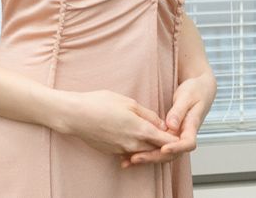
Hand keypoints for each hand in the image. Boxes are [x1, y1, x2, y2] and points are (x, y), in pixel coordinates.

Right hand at [54, 89, 176, 156]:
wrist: (75, 116)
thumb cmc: (100, 104)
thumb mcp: (129, 103)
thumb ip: (148, 115)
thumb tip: (162, 124)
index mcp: (141, 131)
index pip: (167, 142)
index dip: (176, 138)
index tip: (180, 133)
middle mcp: (133, 145)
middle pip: (158, 151)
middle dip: (166, 145)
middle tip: (170, 134)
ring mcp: (122, 150)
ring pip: (144, 153)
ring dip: (152, 147)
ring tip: (155, 135)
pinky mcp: (113, 152)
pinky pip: (131, 153)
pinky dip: (137, 149)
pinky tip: (136, 138)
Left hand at [121, 71, 216, 167]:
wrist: (200, 90)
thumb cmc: (195, 91)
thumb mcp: (188, 96)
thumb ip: (179, 111)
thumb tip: (172, 125)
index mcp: (192, 126)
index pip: (187, 143)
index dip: (176, 148)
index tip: (164, 149)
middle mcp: (184, 135)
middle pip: (171, 154)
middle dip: (153, 157)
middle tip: (135, 158)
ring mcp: (176, 137)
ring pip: (162, 154)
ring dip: (146, 158)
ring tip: (127, 161)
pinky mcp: (167, 136)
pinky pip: (157, 146)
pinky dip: (144, 151)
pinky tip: (129, 155)